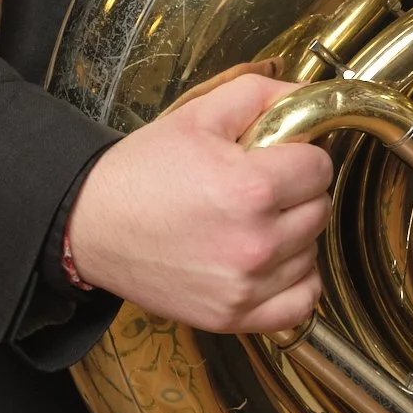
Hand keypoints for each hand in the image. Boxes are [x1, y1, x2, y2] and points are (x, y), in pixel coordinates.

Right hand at [62, 71, 332, 332]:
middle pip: (319, 210)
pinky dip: (295, 282)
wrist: (93, 225)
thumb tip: (309, 95)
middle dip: (298, 191)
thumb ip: (262, 94)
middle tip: (263, 184)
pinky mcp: (232, 318)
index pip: (319, 167)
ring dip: (294, 234)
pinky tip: (272, 261)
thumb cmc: (144, 170)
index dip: (301, 154)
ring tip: (256, 220)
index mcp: (250, 188)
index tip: (279, 155)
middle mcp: (254, 243)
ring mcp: (244, 287)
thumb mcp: (201, 114)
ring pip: (311, 253)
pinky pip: (299, 304)